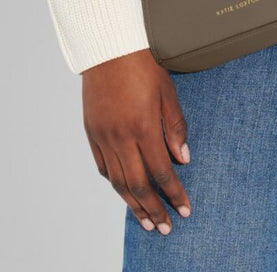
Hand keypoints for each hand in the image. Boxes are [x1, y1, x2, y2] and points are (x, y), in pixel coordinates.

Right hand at [82, 48, 191, 233]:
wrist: (108, 49)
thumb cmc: (143, 65)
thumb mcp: (168, 92)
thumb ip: (175, 127)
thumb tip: (183, 158)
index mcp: (143, 126)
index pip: (161, 171)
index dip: (174, 193)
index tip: (184, 209)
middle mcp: (121, 136)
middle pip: (137, 184)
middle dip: (154, 209)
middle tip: (165, 227)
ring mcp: (103, 136)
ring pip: (117, 181)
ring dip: (133, 204)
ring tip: (146, 221)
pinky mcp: (92, 133)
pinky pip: (103, 166)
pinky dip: (115, 183)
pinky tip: (125, 192)